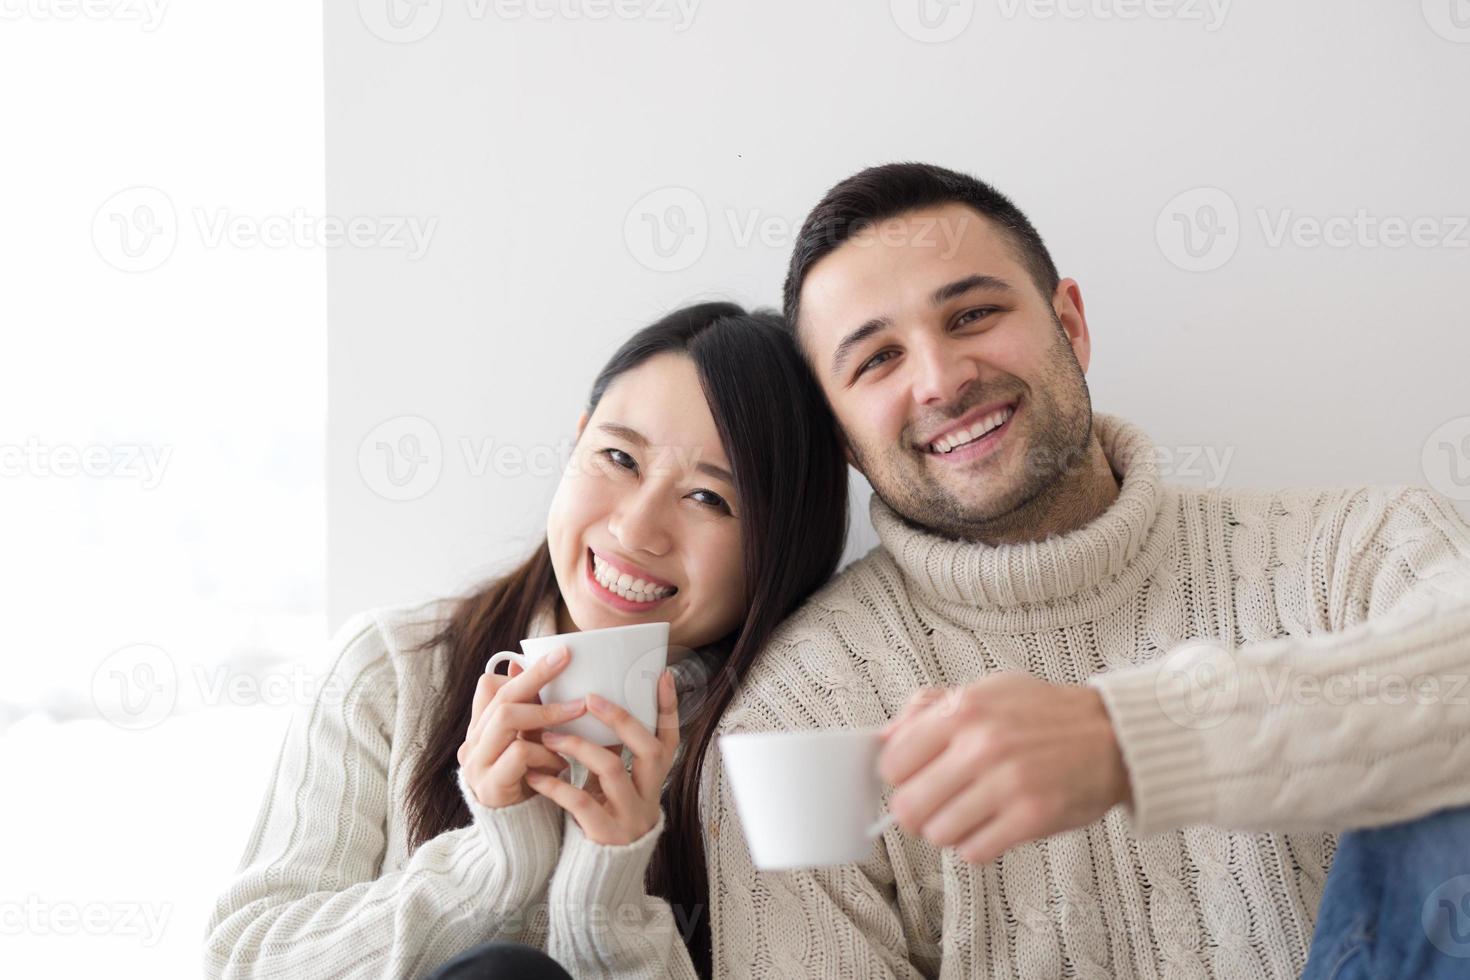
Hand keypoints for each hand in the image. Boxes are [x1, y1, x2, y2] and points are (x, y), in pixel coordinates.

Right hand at [457, 646, 588, 808]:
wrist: (519, 836)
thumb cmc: (531, 782)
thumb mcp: (533, 742)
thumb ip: (536, 712)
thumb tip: (544, 668)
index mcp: (480, 729)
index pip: (489, 686)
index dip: (522, 672)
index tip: (557, 656)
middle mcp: (472, 743)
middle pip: (501, 696)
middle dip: (537, 675)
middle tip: (566, 660)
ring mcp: (477, 764)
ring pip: (507, 718)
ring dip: (547, 713)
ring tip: (577, 712)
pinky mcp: (489, 786)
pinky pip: (519, 753)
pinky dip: (545, 752)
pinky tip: (561, 763)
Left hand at [525, 669, 679, 845]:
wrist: (600, 871)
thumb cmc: (603, 812)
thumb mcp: (613, 782)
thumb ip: (609, 750)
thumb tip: (590, 702)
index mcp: (653, 778)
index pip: (670, 738)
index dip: (669, 708)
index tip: (662, 675)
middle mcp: (648, 794)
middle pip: (648, 749)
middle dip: (620, 720)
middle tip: (590, 698)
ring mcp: (629, 814)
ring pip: (612, 770)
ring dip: (578, 746)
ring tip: (548, 734)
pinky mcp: (604, 833)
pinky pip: (580, 801)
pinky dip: (555, 785)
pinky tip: (534, 774)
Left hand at [878, 672, 1130, 863]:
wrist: (1113, 735)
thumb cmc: (1045, 714)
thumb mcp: (985, 691)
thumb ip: (931, 709)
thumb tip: (885, 736)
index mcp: (963, 711)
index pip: (892, 763)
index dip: (899, 777)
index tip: (913, 779)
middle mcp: (981, 746)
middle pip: (908, 806)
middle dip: (917, 813)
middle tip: (935, 806)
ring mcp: (1007, 783)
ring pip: (938, 834)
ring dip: (949, 831)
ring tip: (969, 815)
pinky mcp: (1031, 817)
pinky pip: (975, 851)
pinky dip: (977, 846)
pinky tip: (992, 827)